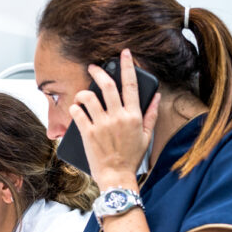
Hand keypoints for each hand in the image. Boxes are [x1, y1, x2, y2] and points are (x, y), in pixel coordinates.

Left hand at [70, 48, 160, 189]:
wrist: (116, 177)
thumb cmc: (131, 158)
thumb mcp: (146, 136)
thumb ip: (151, 114)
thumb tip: (157, 96)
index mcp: (133, 116)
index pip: (131, 85)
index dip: (127, 66)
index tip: (124, 54)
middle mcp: (118, 117)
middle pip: (107, 85)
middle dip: (99, 71)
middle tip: (93, 67)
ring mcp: (101, 125)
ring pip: (89, 97)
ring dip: (83, 92)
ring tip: (82, 94)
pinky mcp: (87, 133)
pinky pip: (77, 113)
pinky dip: (75, 108)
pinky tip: (77, 109)